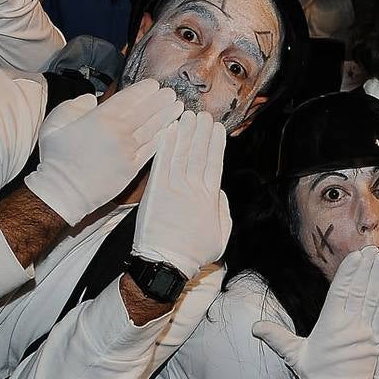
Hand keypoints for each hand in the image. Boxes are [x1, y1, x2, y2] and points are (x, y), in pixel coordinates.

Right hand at [24, 79, 183, 225]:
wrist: (63, 192)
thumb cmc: (56, 158)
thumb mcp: (55, 124)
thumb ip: (74, 106)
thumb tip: (92, 99)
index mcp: (101, 118)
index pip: (129, 98)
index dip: (144, 90)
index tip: (153, 85)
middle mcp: (119, 132)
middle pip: (146, 111)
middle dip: (161, 100)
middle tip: (171, 93)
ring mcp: (129, 151)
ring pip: (153, 128)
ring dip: (167, 116)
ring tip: (177, 107)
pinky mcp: (133, 168)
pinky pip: (152, 149)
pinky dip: (162, 138)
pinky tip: (169, 131)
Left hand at [131, 110, 230, 279]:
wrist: (165, 263)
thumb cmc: (193, 254)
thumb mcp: (221, 236)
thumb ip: (222, 211)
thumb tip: (220, 193)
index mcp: (210, 198)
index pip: (214, 163)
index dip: (216, 144)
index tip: (217, 128)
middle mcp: (192, 188)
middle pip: (198, 154)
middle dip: (201, 132)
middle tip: (203, 115)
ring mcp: (173, 188)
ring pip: (180, 154)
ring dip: (185, 133)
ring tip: (188, 116)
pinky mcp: (155, 190)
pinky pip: (161, 163)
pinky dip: (165, 146)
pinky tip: (168, 132)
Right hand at [252, 247, 378, 378]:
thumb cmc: (315, 377)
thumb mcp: (294, 354)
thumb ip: (276, 337)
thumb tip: (254, 327)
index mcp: (330, 326)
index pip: (341, 292)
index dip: (349, 272)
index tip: (356, 255)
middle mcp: (350, 328)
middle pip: (360, 292)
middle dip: (367, 269)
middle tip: (374, 250)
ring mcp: (366, 336)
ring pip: (374, 301)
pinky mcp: (377, 344)